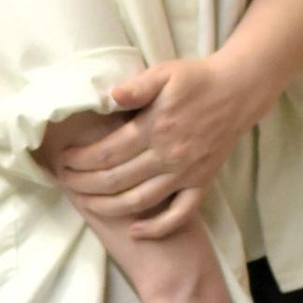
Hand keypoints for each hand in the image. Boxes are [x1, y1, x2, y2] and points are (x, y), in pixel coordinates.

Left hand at [45, 54, 253, 235]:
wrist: (238, 92)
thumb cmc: (197, 80)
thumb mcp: (166, 73)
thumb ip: (137, 85)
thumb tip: (110, 96)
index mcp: (156, 127)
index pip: (108, 152)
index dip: (81, 160)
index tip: (64, 159)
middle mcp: (168, 155)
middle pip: (117, 180)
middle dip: (85, 184)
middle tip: (65, 181)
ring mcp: (186, 173)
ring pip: (140, 201)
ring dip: (108, 207)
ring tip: (86, 203)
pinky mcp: (201, 183)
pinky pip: (179, 213)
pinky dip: (157, 227)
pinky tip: (134, 230)